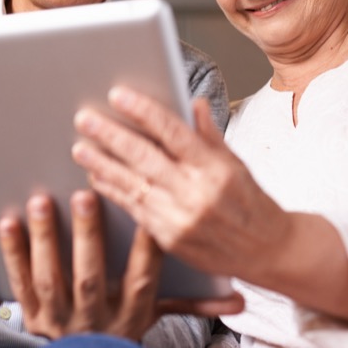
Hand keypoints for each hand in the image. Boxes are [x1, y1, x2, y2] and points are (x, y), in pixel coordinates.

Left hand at [0, 190, 241, 339]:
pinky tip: (9, 222)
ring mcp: (60, 317)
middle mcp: (96, 317)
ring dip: (46, 239)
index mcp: (131, 312)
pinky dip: (12, 253)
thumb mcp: (158, 317)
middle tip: (85, 195)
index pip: (143, 278)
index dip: (145, 248)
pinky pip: (19, 283)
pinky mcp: (30, 314)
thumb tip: (239, 300)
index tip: (145, 214)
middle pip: (93, 275)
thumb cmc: (121, 329)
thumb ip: (194, 302)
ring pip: (53, 277)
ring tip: (42, 202)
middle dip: (89, 236)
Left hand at [71, 86, 288, 282]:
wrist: (267, 251)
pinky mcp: (169, 239)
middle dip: (110, 135)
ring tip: (80, 146)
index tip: (118, 96)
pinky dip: (113, 191)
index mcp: (214, 168)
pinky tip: (97, 176)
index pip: (172, 131)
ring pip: (132, 184)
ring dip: (102, 164)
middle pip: (144, 157)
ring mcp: (180, 218)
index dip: (142, 111)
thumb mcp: (236, 163)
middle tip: (84, 118)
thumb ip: (210, 135)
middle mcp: (196, 192)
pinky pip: (134, 209)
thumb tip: (192, 102)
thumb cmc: (252, 203)